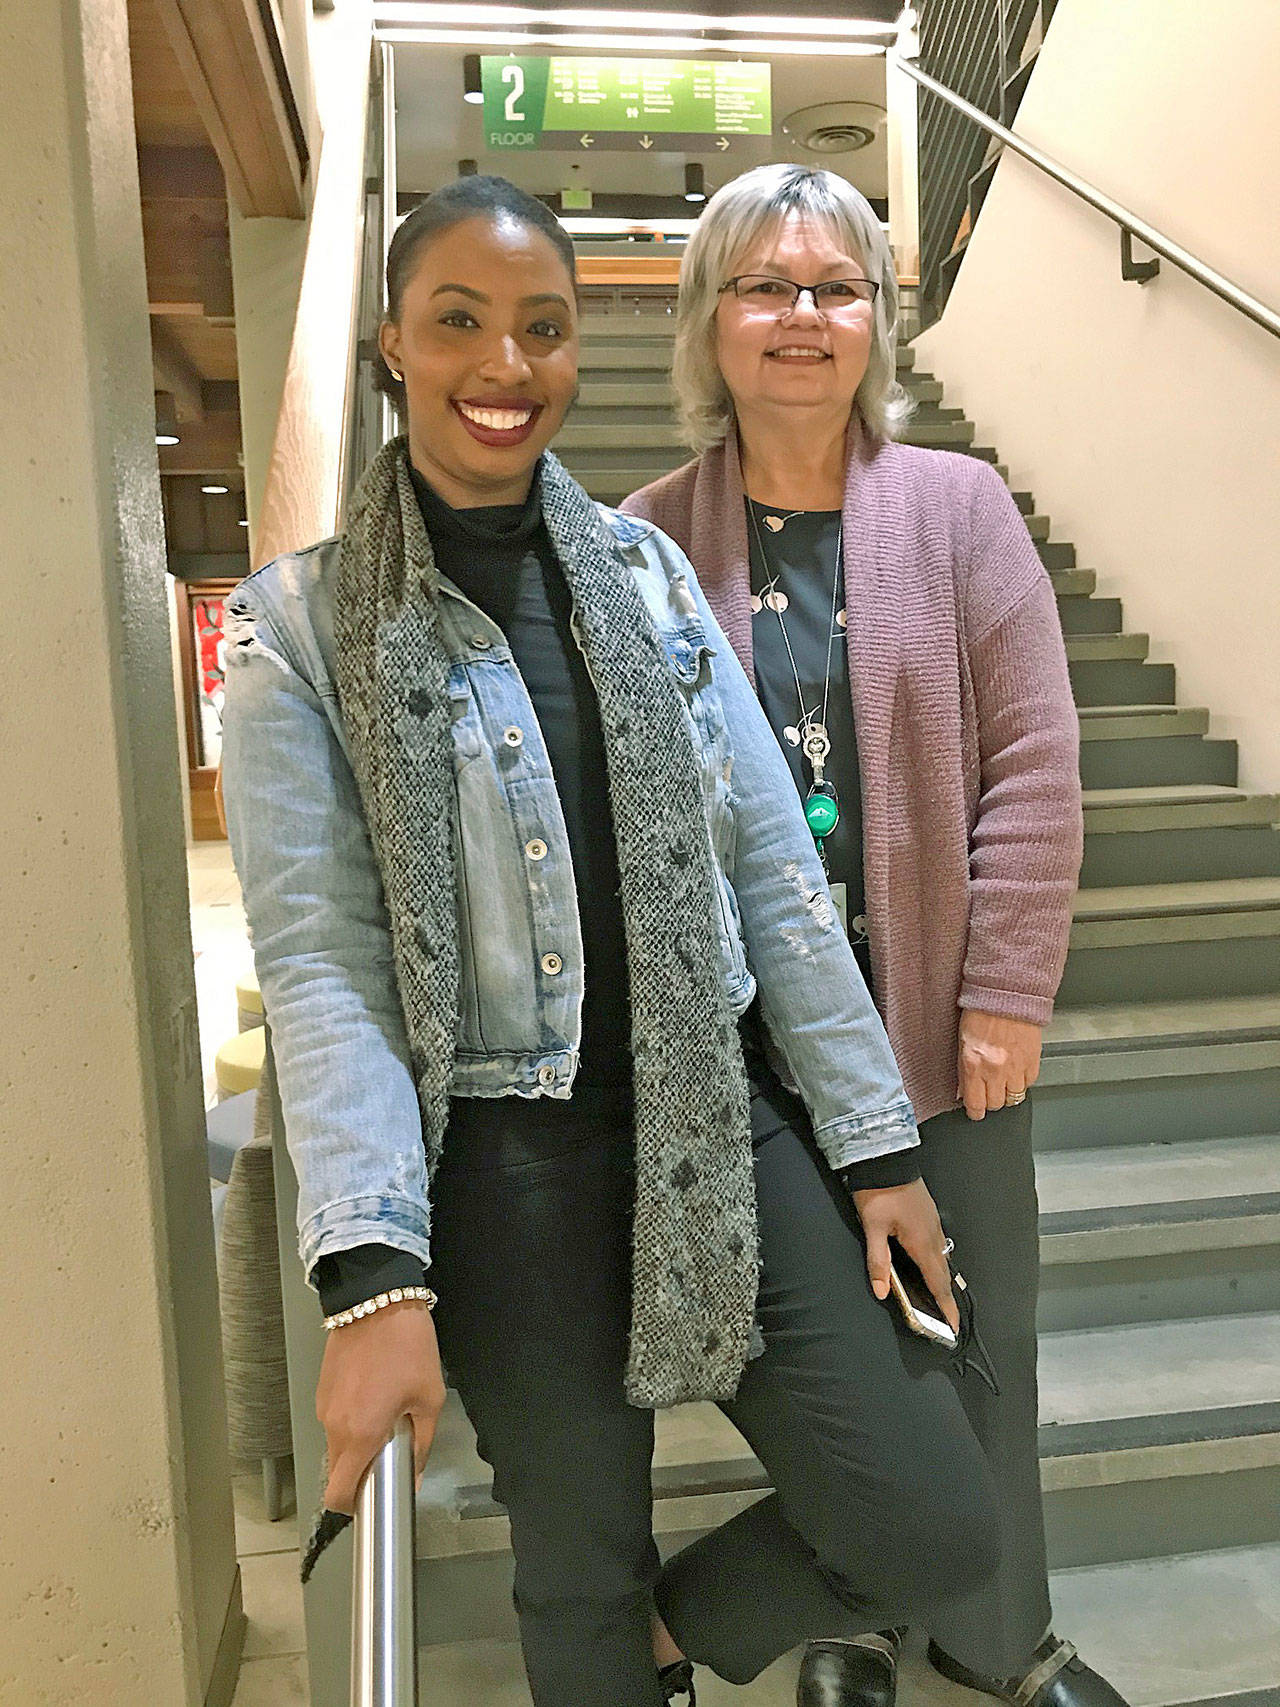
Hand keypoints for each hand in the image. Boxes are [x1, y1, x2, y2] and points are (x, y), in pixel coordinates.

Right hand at [316, 1300, 446, 1513]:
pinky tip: (375, 1397)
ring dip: (358, 1442)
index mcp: (360, 1434)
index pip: (340, 1494)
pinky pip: (335, 1420)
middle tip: (392, 1451)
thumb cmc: (408, 1347)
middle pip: (339, 1471)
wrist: (376, 1298)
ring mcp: (323, 1407)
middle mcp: (334, 1426)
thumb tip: (415, 1477)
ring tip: (388, 1414)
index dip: (355, 1506)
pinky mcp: (322, 1389)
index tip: (376, 1498)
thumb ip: (421, 1445)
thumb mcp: (430, 1398)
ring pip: (337, 1445)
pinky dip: (352, 1420)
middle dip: (362, 1471)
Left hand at [851, 1178, 957, 1332]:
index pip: (938, 1283)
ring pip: (942, 1259)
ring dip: (942, 1279)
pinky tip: (929, 1264)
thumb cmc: (880, 1191)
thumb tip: (881, 1290)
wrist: (886, 1159)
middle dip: (946, 1298)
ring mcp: (934, 1224)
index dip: (946, 1307)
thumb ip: (878, 1261)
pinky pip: (939, 1245)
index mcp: (922, 1242)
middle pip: (944, 1274)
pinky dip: (938, 1262)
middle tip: (947, 1318)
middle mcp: (933, 1235)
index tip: (953, 1325)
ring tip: (940, 1297)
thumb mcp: (873, 1227)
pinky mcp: (929, 1216)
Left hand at [956, 1010, 1041, 1119]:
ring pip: (1014, 1098)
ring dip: (1007, 1093)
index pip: (975, 1104)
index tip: (975, 1112)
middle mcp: (995, 1070)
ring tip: (1003, 1082)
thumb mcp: (962, 1042)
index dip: (975, 1112)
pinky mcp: (1033, 1061)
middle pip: (996, 1104)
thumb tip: (963, 1091)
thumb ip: (963, 1071)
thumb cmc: (981, 1012)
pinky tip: (1016, 1071)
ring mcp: (1016, 1068)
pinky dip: (1022, 1081)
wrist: (1007, 995)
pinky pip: (1029, 1083)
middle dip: (990, 1101)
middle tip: (988, 1092)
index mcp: (973, 1065)